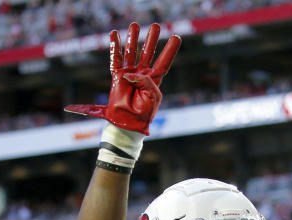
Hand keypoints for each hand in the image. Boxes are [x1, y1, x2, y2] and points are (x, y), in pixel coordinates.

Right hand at [64, 22, 180, 134]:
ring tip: (135, 25)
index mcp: (154, 80)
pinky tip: (115, 34)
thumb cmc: (144, 113)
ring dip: (134, 38)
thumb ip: (145, 81)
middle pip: (148, 52)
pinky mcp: (117, 77)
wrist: (129, 123)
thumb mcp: (152, 96)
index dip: (170, 50)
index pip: (164, 62)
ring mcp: (129, 75)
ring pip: (133, 52)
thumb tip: (130, 73)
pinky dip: (115, 47)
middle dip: (152, 39)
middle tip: (156, 26)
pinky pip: (116, 59)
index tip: (177, 37)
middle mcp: (142, 75)